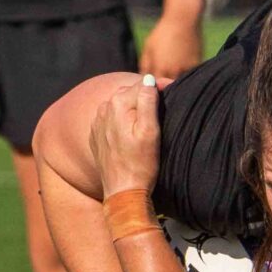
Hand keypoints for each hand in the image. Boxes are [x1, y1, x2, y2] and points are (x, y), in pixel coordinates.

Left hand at [88, 76, 161, 197]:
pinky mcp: (96, 135)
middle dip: (146, 96)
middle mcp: (104, 109)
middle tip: (166, 105)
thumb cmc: (141, 163)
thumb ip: (148, 101)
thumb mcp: (150, 131)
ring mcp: (97, 122)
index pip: (143, 84)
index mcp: (118, 103)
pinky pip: (112, 119)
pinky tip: (133, 131)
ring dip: (134, 107)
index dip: (160, 86)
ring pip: (121, 105)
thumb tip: (149, 79)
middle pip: (130, 93)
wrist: (123, 192)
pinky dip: (123, 120)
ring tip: (150, 118)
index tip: (176, 89)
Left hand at [139, 8, 202, 81]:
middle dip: (164, 87)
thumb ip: (145, 65)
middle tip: (162, 83)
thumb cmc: (162, 32)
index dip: (152, 88)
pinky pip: (189, 75)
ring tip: (172, 74)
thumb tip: (144, 80)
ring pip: (179, 83)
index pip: (154, 87)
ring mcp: (187, 69)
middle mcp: (174, 72)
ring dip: (175, 82)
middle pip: (168, 87)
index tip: (151, 87)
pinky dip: (185, 75)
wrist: (183, 19)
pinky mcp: (197, 65)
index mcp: (160, 68)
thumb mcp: (148, 47)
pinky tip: (182, 68)